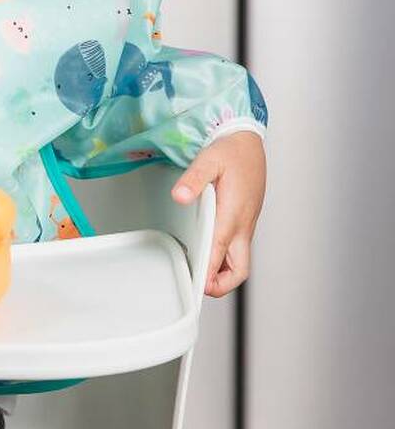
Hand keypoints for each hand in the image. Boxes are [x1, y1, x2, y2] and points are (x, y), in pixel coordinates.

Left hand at [171, 131, 266, 297]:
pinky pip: (236, 248)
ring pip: (239, 262)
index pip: (220, 254)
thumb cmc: (231, 150)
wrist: (248, 142)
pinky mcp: (243, 220)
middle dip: (220, 285)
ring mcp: (245, 224)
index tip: (194, 286)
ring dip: (221, 273)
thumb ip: (192, 180)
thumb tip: (180, 197)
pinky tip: (206, 251)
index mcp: (233, 215)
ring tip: (197, 273)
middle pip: (239, 271)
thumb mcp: (208, 160)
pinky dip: (223, 258)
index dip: (208, 275)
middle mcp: (242, 225)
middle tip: (196, 285)